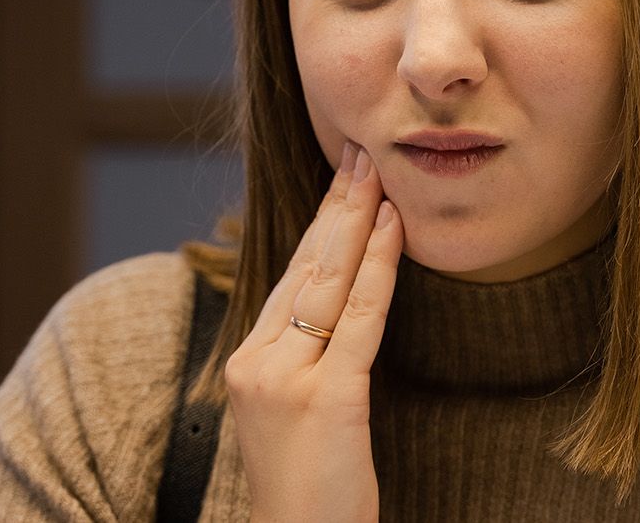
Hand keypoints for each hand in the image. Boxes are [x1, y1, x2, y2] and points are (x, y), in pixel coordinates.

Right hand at [225, 142, 403, 522]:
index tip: (342, 178)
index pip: (290, 275)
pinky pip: (359, 319)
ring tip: (379, 174)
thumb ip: (305, 359)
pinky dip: (379, 267)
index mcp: (247, 361)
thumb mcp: (294, 412)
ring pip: (328, 282)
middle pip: (305, 267)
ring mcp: (285, 379)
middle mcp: (256, 362)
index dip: (321, 223)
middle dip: (337, 204)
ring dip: (357, 220)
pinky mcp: (326, 399)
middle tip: (360, 151)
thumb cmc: (309, 489)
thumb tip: (338, 308)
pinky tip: (392, 228)